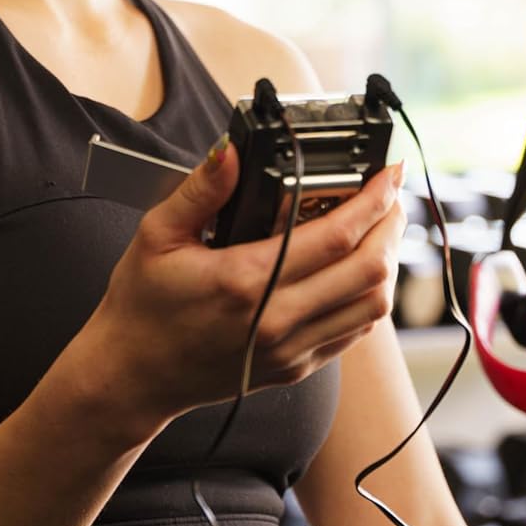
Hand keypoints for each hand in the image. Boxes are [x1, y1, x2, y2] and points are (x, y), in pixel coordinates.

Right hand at [89, 144, 407, 426]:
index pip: (335, 237)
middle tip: (390, 195)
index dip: (373, 201)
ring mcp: (290, 350)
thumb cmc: (142, 305)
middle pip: (369, 271)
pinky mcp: (295, 366)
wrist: (134, 375)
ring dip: (387, 263)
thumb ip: (200, 190)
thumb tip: (232, 150)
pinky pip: (353, 333)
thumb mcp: (157, 235)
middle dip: (391, 225)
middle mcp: (276, 320)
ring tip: (380, 229)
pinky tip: (357, 270)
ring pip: (372, 307)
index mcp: (244, 282)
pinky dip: (369, 297)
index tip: (387, 174)